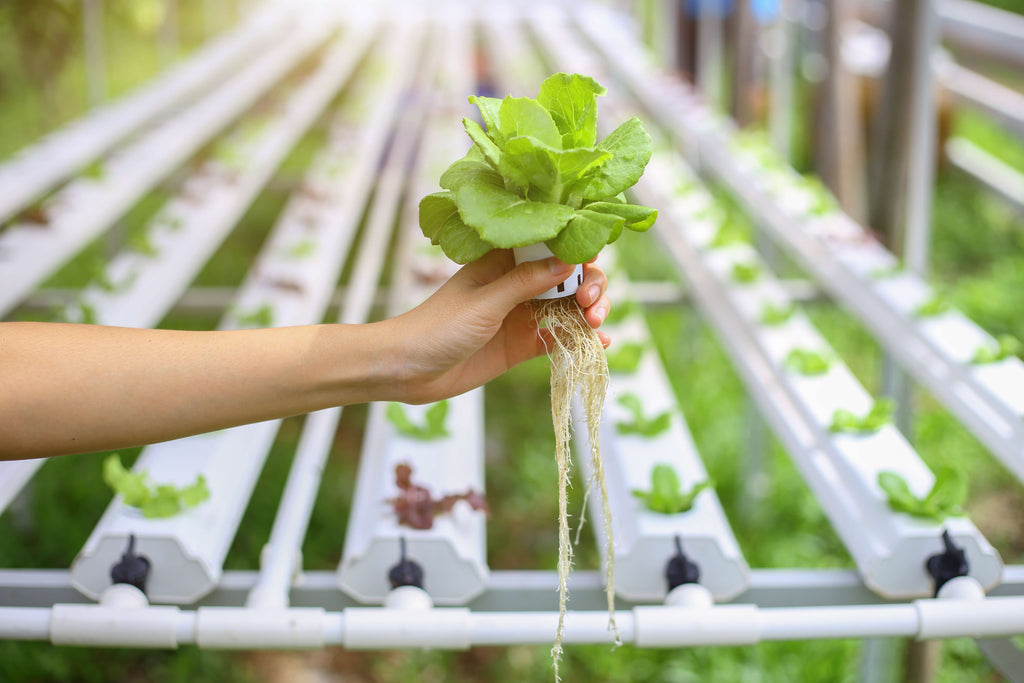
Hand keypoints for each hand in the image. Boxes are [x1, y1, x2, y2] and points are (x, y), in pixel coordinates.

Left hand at [388, 249, 610, 403]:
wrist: (408, 370)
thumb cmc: (437, 326)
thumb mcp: (485, 302)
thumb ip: (525, 283)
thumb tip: (568, 262)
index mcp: (504, 261)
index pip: (549, 245)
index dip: (575, 249)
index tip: (591, 259)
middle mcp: (517, 285)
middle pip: (567, 277)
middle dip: (588, 285)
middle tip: (589, 303)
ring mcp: (521, 315)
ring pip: (568, 307)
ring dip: (589, 313)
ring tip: (596, 325)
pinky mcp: (522, 345)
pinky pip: (558, 339)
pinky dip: (580, 340)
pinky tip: (598, 345)